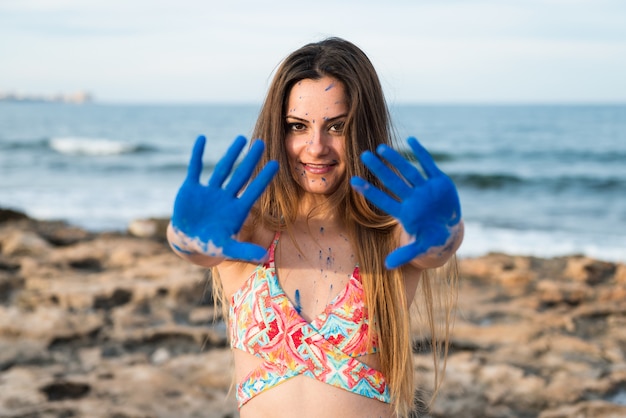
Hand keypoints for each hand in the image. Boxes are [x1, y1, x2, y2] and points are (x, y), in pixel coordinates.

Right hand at [171, 135, 277, 261]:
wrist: (189, 241)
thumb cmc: (211, 245)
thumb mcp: (227, 249)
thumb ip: (245, 251)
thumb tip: (265, 258)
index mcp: (236, 210)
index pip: (253, 191)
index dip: (263, 178)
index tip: (276, 164)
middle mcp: (225, 197)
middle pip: (240, 176)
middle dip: (250, 160)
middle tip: (262, 143)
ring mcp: (209, 191)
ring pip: (222, 169)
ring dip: (231, 154)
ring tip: (241, 138)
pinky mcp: (192, 189)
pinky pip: (194, 169)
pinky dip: (197, 154)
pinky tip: (202, 139)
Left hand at [350, 137, 460, 268]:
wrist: (449, 231)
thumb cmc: (430, 239)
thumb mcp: (419, 248)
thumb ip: (405, 254)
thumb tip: (387, 265)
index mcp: (405, 213)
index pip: (383, 200)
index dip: (369, 191)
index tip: (353, 181)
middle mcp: (412, 198)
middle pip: (393, 182)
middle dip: (379, 169)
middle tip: (363, 155)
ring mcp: (425, 189)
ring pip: (408, 171)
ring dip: (396, 159)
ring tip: (381, 148)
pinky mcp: (440, 183)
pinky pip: (429, 165)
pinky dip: (422, 154)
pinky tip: (411, 140)